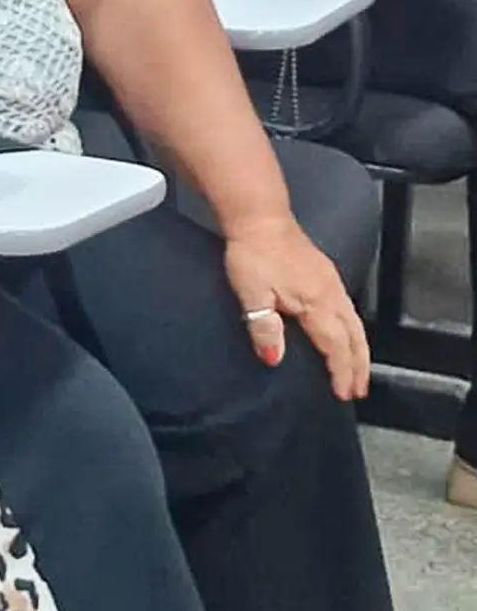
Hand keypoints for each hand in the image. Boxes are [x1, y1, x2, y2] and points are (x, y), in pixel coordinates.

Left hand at [224, 216, 370, 401]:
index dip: (340, 371)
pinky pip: (348, 309)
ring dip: (359, 350)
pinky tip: (346, 335)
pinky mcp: (325, 273)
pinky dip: (352, 330)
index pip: (335, 345)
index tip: (344, 393)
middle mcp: (331, 293)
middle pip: (354, 337)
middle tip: (359, 390)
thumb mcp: (251, 294)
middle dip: (358, 366)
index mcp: (316, 302)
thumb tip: (274, 359)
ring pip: (355, 323)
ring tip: (358, 370)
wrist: (259, 217)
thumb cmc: (253, 254)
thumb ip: (264, 328)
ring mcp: (331, 281)